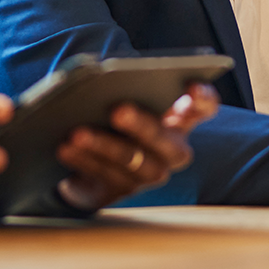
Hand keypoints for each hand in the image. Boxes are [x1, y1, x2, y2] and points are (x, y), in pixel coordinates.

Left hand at [54, 83, 218, 210]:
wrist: (84, 147)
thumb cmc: (109, 105)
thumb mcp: (119, 92)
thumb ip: (123, 84)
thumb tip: (102, 76)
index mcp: (180, 117)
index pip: (204, 107)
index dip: (202, 97)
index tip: (190, 84)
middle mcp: (172, 149)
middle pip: (166, 142)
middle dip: (142, 126)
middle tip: (118, 109)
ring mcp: (149, 174)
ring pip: (134, 164)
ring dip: (104, 146)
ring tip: (77, 132)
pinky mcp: (121, 192)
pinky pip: (107, 180)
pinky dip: (85, 161)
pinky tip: (65, 148)